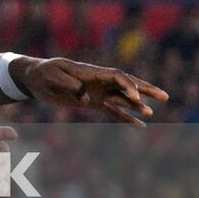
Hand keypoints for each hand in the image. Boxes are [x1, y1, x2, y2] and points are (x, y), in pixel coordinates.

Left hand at [18, 57, 168, 125]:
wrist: (34, 77)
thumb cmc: (42, 73)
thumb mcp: (51, 76)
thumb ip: (68, 84)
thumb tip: (86, 98)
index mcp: (91, 72)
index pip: (117, 76)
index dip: (128, 85)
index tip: (134, 96)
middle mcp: (98, 81)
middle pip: (126, 84)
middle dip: (145, 90)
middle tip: (164, 96)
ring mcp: (97, 92)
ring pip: (122, 99)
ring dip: (137, 106)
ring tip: (151, 114)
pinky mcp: (92, 103)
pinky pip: (112, 111)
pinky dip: (126, 117)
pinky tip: (140, 125)